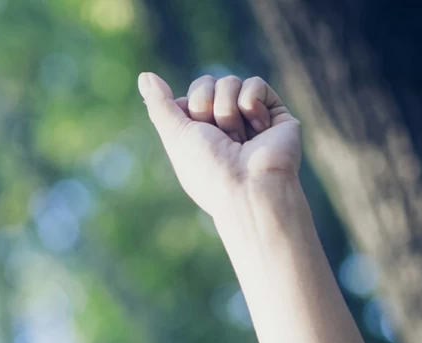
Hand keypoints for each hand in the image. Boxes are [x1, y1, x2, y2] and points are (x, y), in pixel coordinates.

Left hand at [138, 72, 301, 224]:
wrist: (249, 187)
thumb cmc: (210, 170)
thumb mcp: (175, 136)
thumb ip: (159, 105)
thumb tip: (145, 75)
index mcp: (203, 134)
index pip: (191, 95)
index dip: (190, 107)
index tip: (196, 133)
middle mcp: (226, 126)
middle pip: (208, 84)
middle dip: (207, 105)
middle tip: (218, 136)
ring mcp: (252, 119)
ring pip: (231, 82)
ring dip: (228, 109)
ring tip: (239, 139)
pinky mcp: (276, 115)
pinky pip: (256, 84)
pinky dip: (252, 102)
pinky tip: (259, 129)